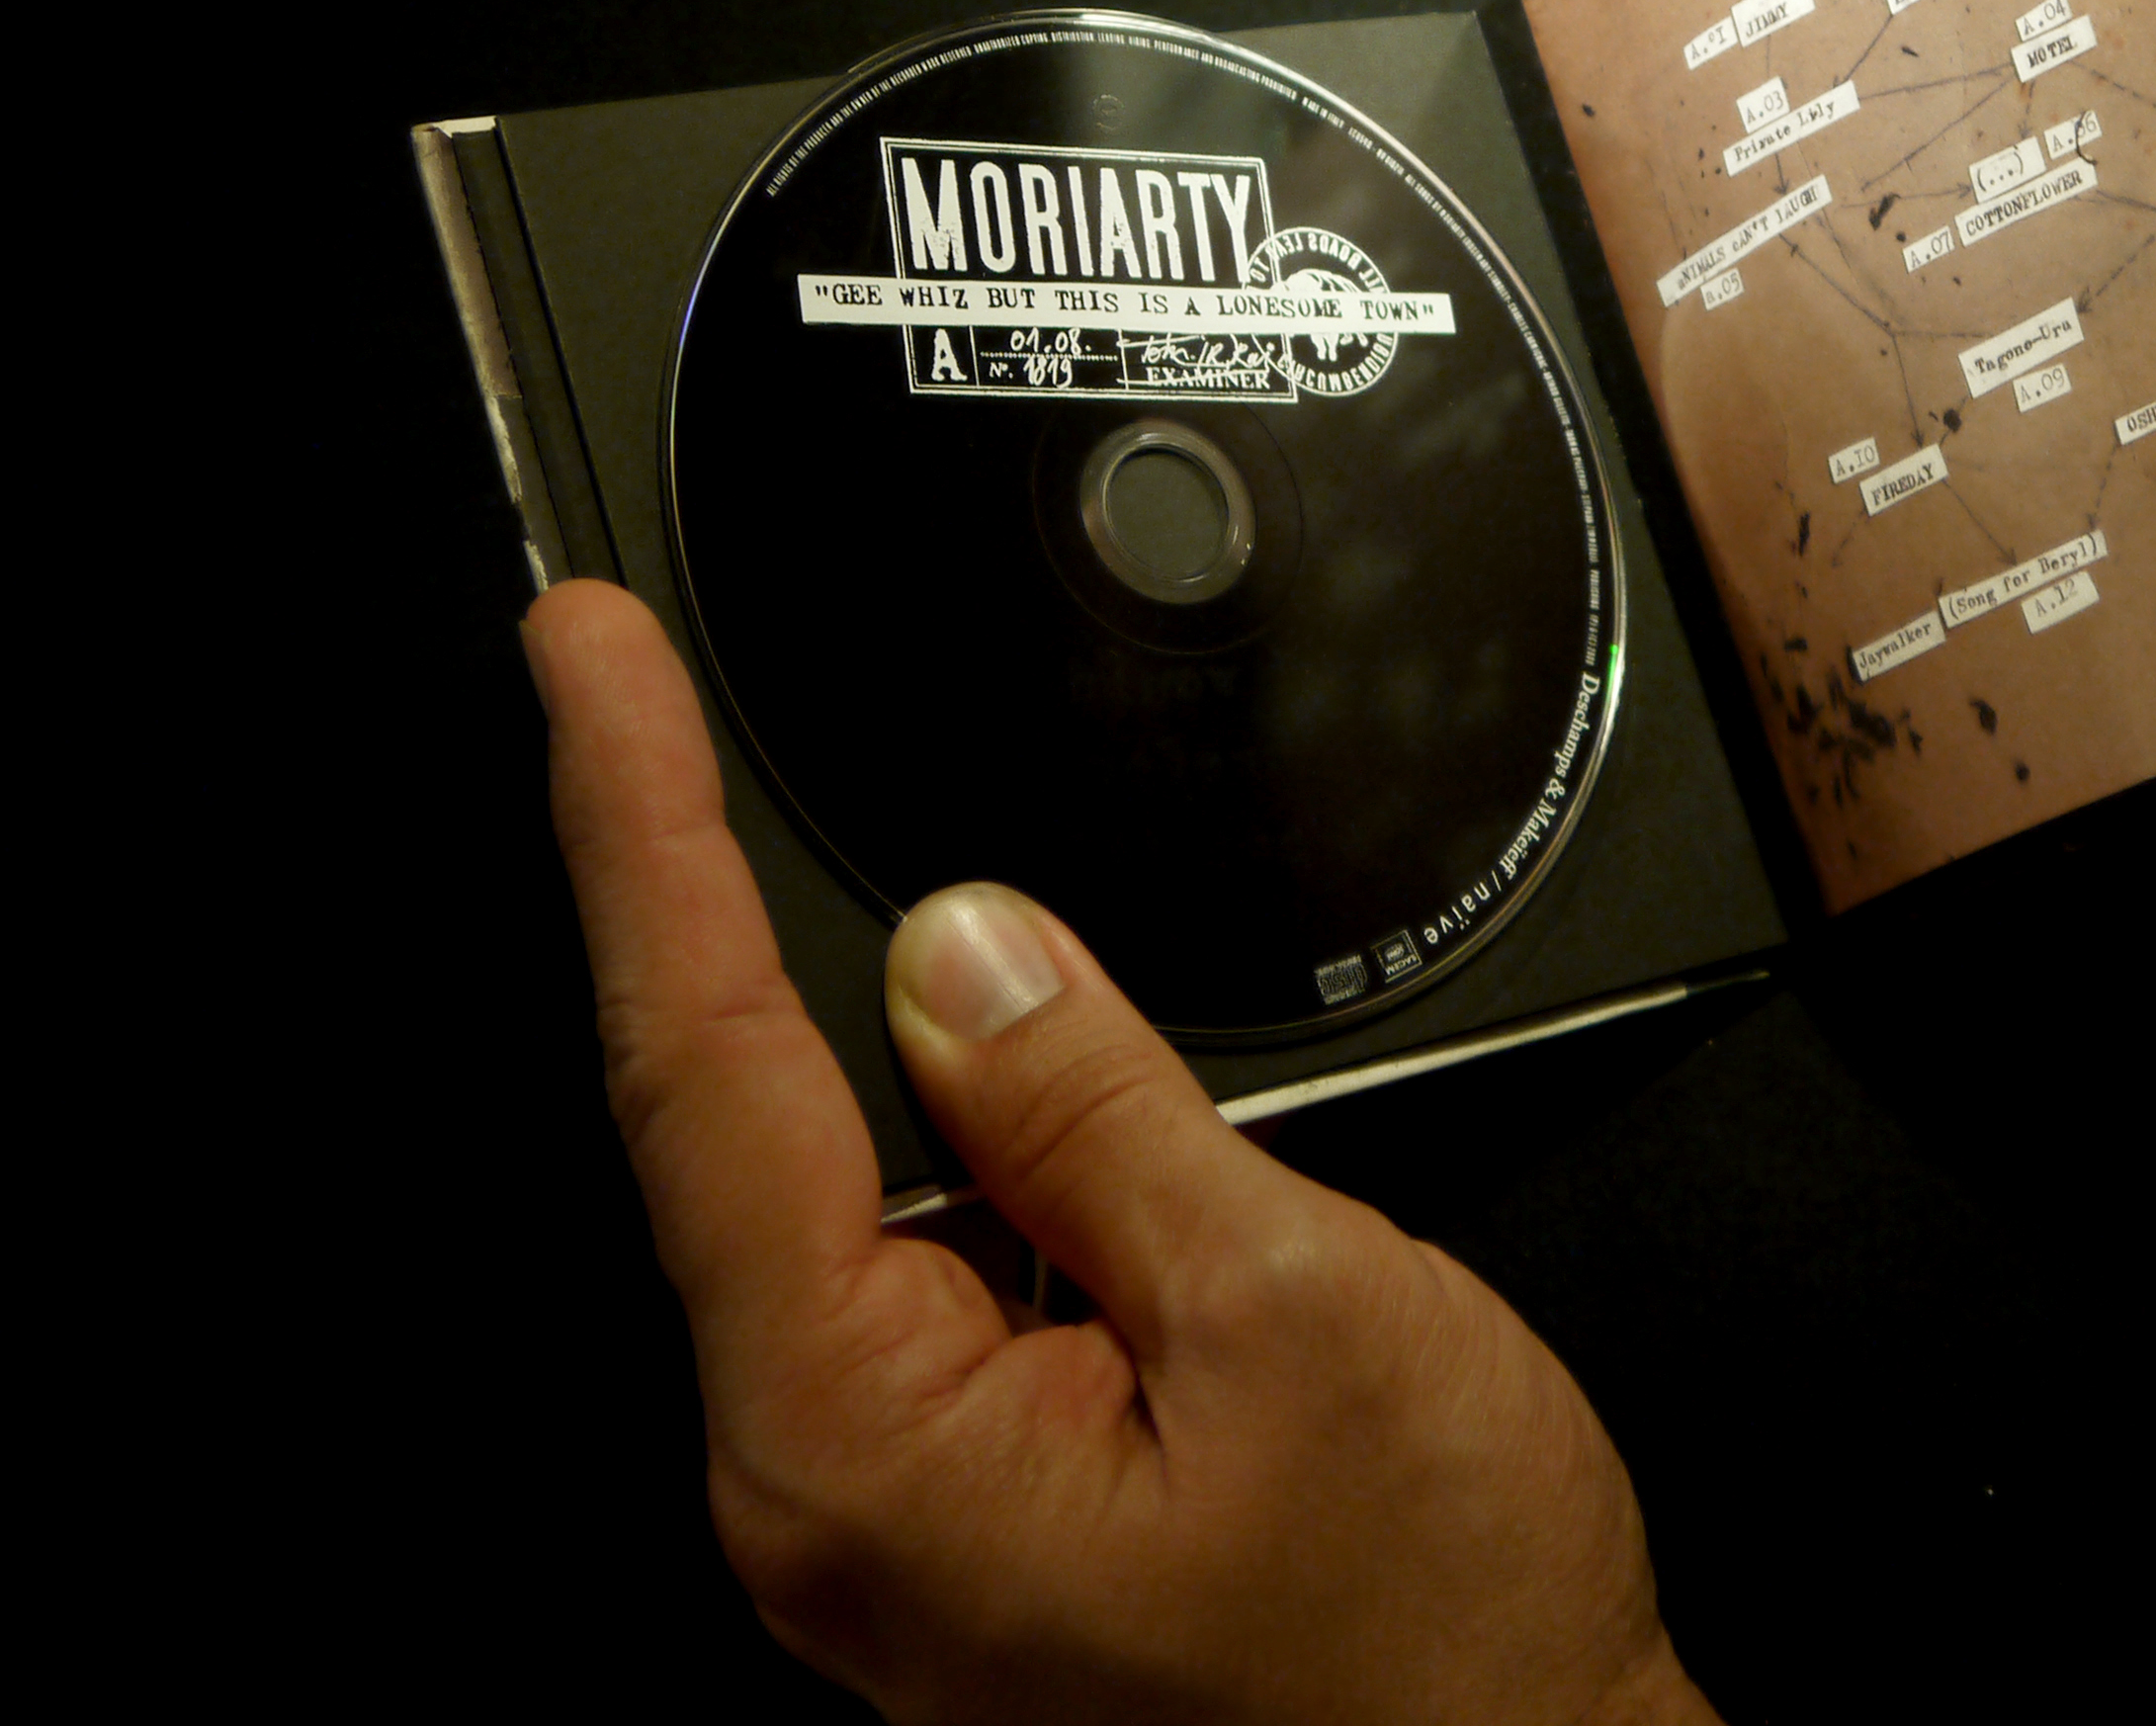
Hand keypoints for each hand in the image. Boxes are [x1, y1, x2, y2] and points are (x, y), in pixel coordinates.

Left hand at [527, 577, 1714, 1724]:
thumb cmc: (1439, 1645)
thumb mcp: (1298, 1313)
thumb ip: (1101, 1112)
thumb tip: (959, 946)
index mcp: (868, 1448)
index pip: (698, 1068)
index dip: (630, 830)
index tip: (584, 660)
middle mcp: (835, 1492)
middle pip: (731, 1113)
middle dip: (718, 894)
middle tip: (688, 697)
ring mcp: (894, 1501)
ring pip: (843, 1176)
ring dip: (894, 1035)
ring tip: (1051, 1036)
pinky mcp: (970, 1489)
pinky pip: (924, 1251)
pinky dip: (969, 1131)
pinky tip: (1068, 1120)